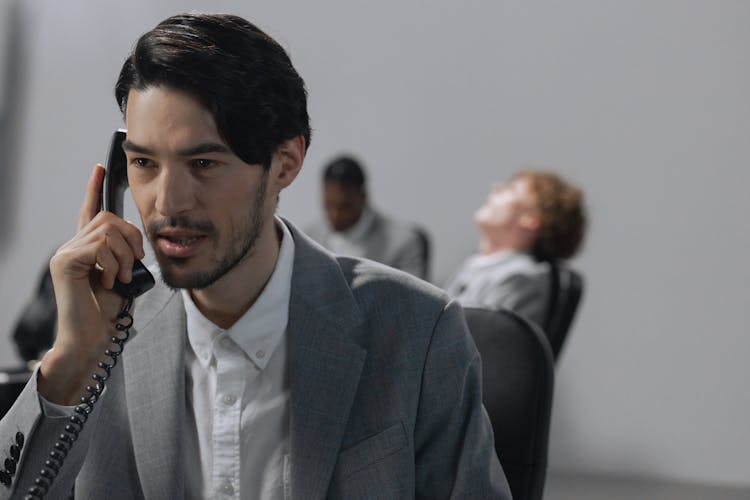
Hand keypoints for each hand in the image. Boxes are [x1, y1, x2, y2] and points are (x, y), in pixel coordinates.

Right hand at [39, 165, 144, 404]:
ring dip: (125, 256)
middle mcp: (73, 245)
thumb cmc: (110, 312)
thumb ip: (125, 253)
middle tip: (134, 264)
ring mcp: (66, 252)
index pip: (90, 211)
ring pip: (108, 231)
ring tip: (121, 278)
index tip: (100, 168)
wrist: (95, 338)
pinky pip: (100, 247)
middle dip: (132, 239)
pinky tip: (110, 281)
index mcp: (88, 247)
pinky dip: (113, 264)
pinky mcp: (65, 261)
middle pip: (110, 218)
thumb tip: (135, 240)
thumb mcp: (125, 275)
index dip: (95, 188)